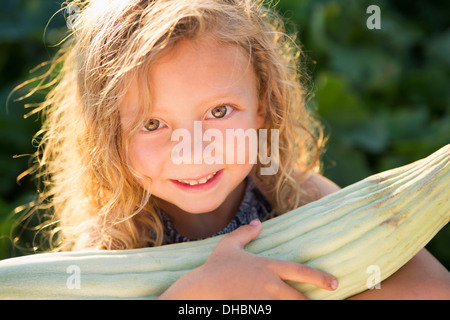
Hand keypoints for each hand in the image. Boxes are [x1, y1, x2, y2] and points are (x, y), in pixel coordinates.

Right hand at [159, 219, 337, 298]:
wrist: (200, 290)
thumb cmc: (214, 268)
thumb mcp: (229, 245)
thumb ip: (246, 232)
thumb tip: (258, 223)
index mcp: (268, 266)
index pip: (301, 271)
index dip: (320, 278)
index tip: (334, 284)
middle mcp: (270, 285)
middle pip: (300, 298)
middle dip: (311, 303)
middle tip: (319, 303)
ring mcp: (264, 301)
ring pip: (290, 308)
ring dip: (297, 308)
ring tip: (305, 307)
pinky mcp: (257, 312)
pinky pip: (274, 314)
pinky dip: (278, 312)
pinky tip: (280, 311)